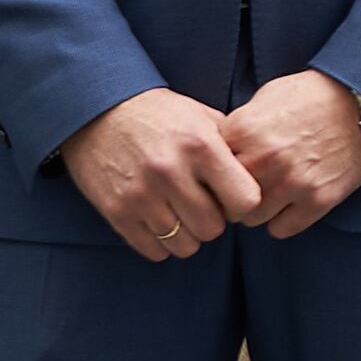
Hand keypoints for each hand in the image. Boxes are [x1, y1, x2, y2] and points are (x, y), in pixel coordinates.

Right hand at [63, 88, 266, 260]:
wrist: (96, 110)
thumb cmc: (159, 115)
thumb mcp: (201, 117)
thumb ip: (232, 146)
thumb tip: (263, 176)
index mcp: (200, 145)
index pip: (246, 201)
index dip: (243, 204)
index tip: (233, 197)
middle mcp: (170, 172)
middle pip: (214, 229)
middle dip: (214, 221)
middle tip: (203, 205)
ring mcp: (141, 195)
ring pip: (185, 245)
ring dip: (188, 235)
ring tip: (181, 213)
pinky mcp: (117, 211)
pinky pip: (154, 251)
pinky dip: (162, 243)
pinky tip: (161, 220)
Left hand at [223, 69, 360, 239]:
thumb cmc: (313, 95)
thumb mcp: (266, 97)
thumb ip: (239, 127)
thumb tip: (219, 152)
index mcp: (244, 130)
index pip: (207, 169)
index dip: (214, 172)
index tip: (223, 174)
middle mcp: (264, 159)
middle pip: (225, 200)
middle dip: (231, 197)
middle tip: (243, 190)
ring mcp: (293, 182)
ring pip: (251, 219)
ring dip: (256, 211)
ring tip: (268, 196)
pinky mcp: (319, 200)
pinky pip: (281, 229)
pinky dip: (281, 221)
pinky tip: (289, 205)